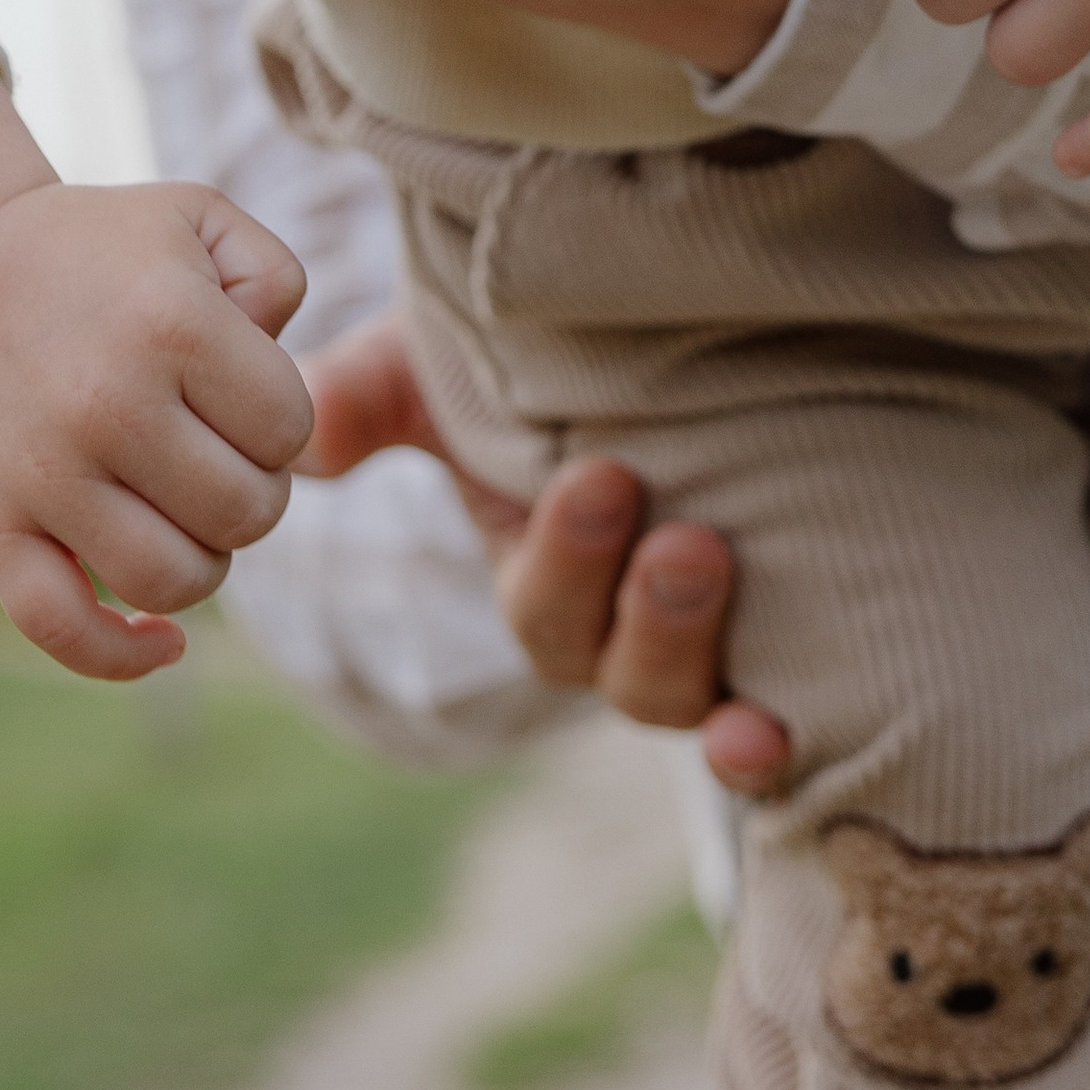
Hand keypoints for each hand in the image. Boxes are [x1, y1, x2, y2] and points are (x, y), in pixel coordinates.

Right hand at [0, 44, 312, 678]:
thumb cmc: (99, 247)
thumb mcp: (200, 218)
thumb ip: (277, 280)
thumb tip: (280, 383)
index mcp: (171, 324)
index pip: (289, 431)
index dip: (279, 421)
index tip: (239, 394)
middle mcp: (107, 404)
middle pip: (246, 514)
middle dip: (251, 491)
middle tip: (213, 452)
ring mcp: (42, 474)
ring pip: (176, 583)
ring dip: (203, 560)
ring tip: (182, 511)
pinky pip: (65, 630)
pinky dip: (125, 656)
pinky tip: (164, 642)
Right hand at [299, 308, 791, 797]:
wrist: (673, 343)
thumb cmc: (532, 358)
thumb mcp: (440, 365)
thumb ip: (363, 397)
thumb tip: (303, 438)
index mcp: (539, 576)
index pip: (543, 605)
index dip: (568, 558)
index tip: (601, 475)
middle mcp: (614, 633)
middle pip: (608, 665)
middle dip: (638, 608)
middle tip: (673, 531)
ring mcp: (699, 650)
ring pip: (680, 698)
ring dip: (690, 646)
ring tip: (713, 561)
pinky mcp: (787, 649)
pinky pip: (763, 733)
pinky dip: (760, 746)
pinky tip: (770, 733)